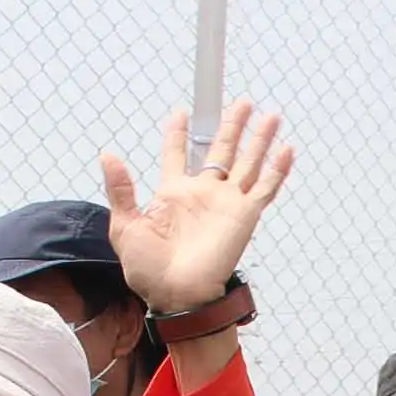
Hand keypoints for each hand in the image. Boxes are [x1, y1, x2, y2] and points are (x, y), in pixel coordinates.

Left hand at [103, 102, 294, 314]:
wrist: (176, 294)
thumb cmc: (149, 270)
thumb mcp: (125, 226)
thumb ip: (121, 189)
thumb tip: (108, 156)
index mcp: (173, 194)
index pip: (176, 154)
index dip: (177, 133)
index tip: (180, 113)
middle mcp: (203, 194)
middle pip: (221, 150)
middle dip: (231, 125)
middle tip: (240, 102)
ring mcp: (226, 203)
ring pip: (248, 162)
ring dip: (259, 139)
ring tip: (269, 115)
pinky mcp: (245, 215)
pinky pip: (265, 188)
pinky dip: (278, 169)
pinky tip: (287, 149)